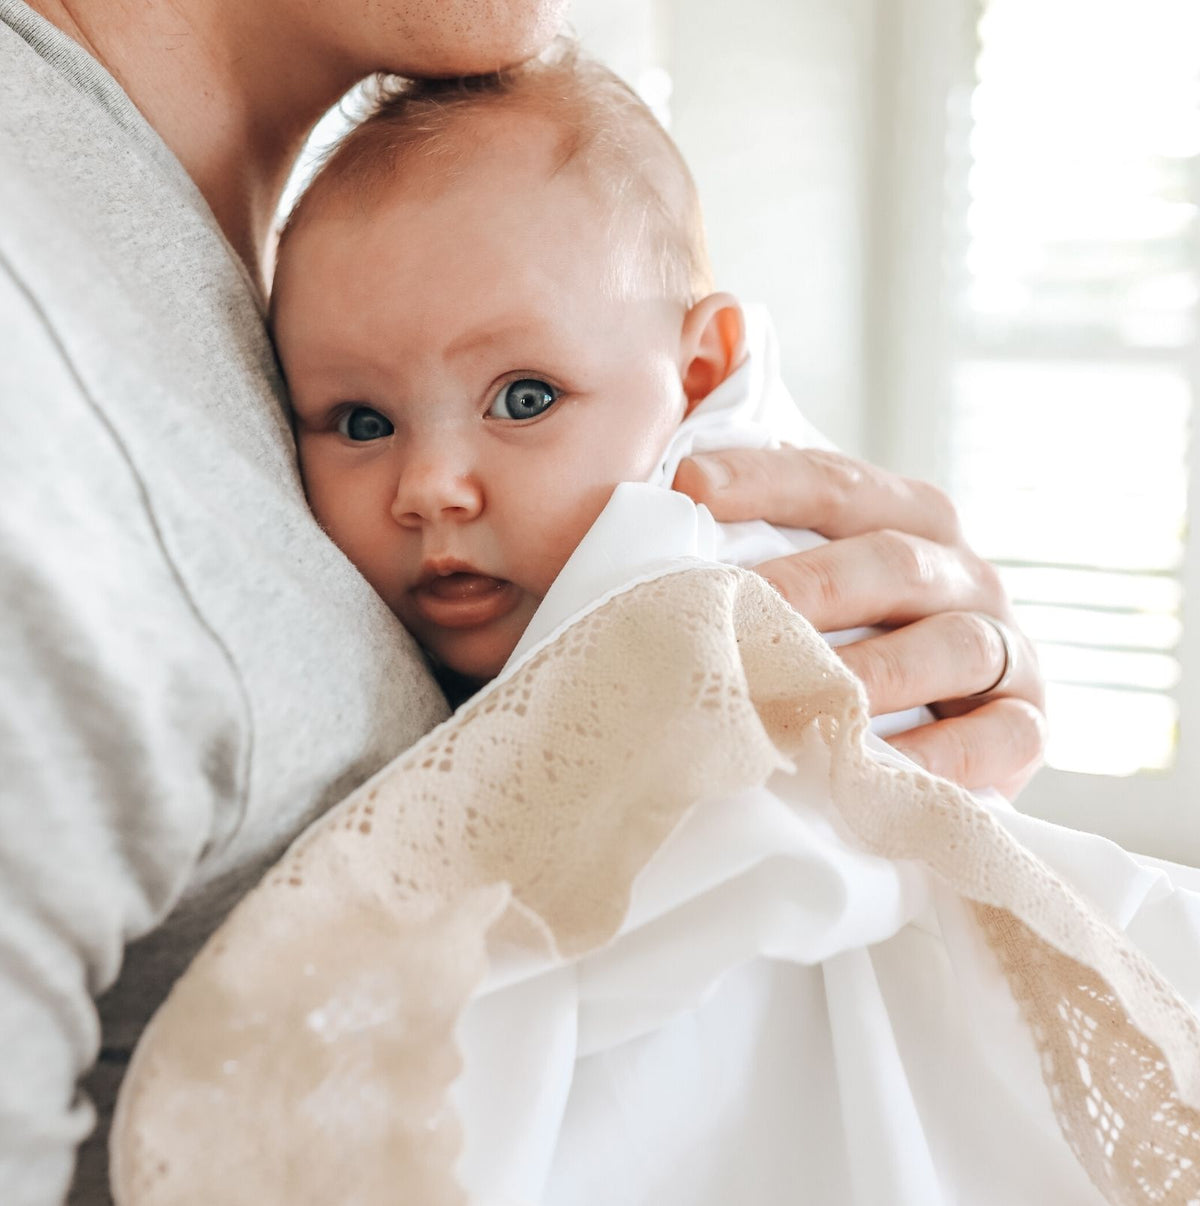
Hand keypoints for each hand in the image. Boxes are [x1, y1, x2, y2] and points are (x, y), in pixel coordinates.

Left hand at [673, 446, 1045, 798]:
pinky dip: (939, 756)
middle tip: (735, 613)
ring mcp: (1002, 645)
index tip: (689, 489)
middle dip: (809, 586)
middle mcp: (961, 571)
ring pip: (951, 644)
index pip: (834, 484)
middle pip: (890, 560)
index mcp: (906, 518)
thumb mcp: (813, 588)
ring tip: (799, 702)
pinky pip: (998, 736)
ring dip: (871, 674)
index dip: (763, 481)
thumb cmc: (846, 648)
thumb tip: (664, 507)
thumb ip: (763, 549)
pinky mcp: (1027, 723)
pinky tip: (872, 770)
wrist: (941, 737)